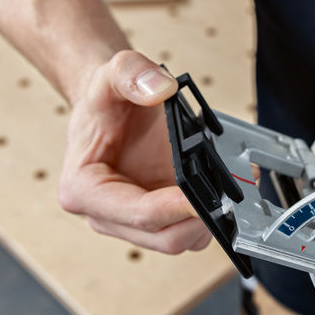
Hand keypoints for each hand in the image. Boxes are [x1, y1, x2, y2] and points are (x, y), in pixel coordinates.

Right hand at [58, 50, 212, 253]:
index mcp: (84, 190)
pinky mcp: (157, 220)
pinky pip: (188, 230)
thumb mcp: (111, 73)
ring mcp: (132, 222)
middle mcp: (106, 215)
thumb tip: (162, 90)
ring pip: (179, 241)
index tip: (203, 197)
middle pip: (162, 237)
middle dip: (198, 220)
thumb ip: (132, 74)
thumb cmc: (104, 100)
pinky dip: (210, 216)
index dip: (174, 208)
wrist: (111, 105)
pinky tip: (223, 192)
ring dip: (208, 222)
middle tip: (228, 196)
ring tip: (230, 191)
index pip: (137, 214)